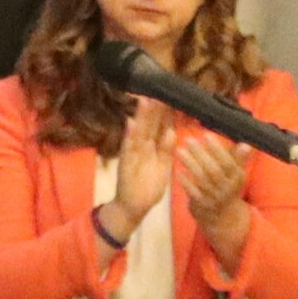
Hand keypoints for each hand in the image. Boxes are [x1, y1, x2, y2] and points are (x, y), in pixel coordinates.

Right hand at [104, 99, 175, 240]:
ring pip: (139, 132)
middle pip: (150, 125)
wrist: (133, 207)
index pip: (161, 127)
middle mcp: (143, 146)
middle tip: (160, 90)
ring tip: (145, 100)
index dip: (166, 113)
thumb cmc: (149, 187)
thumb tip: (172, 131)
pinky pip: (127, 148)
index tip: (172, 97)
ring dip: (141, 117)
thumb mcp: (163, 167)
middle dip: (155, 109)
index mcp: (154, 148)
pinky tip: (131, 123)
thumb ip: (167, 150)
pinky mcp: (125, 162)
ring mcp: (133, 153)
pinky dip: (129, 136)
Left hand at [176, 130, 251, 257]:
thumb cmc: (227, 187)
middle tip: (188, 140)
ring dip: (190, 164)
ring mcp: (214, 197)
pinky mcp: (202, 205)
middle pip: (214, 170)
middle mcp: (227, 188)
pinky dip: (185, 181)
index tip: (206, 135)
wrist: (223, 216)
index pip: (228, 162)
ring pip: (202, 179)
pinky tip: (177, 170)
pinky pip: (193, 192)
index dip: (217, 149)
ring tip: (179, 151)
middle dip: (200, 154)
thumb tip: (246, 144)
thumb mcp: (236, 174)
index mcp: (237, 178)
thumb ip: (239, 159)